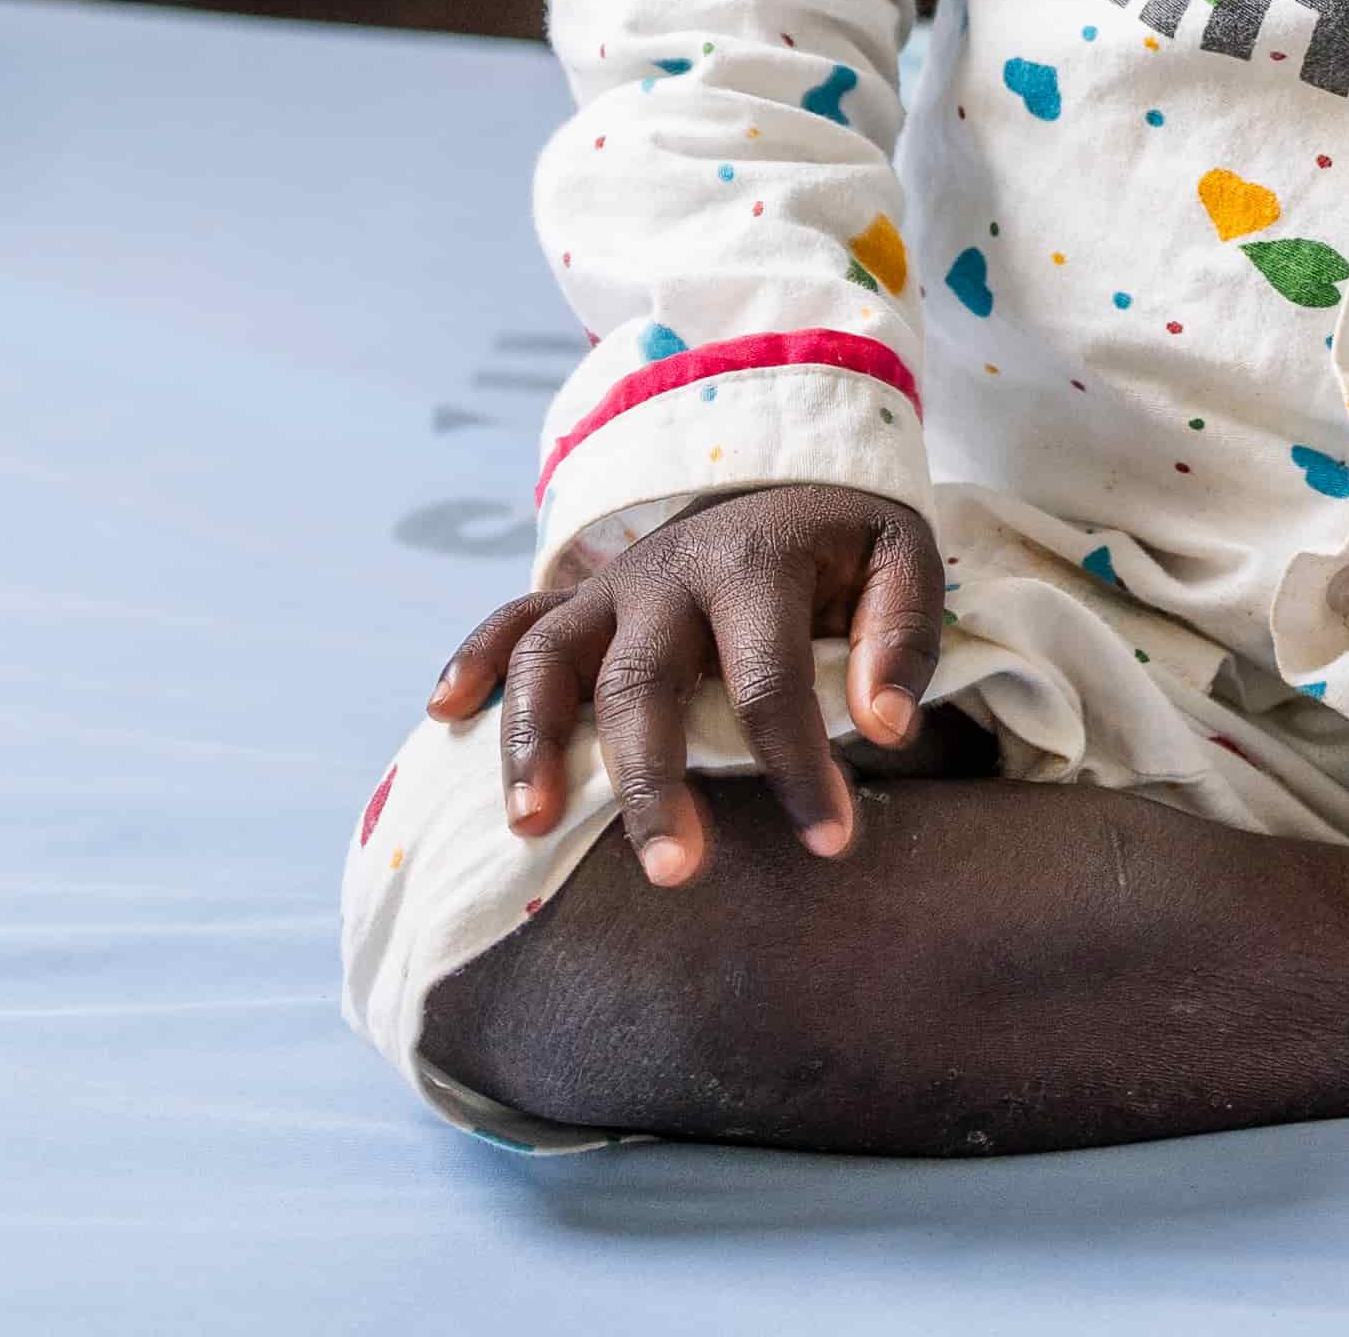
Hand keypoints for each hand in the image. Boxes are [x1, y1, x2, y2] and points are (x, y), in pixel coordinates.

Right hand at [420, 480, 944, 885]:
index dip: (801, 766)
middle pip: (643, 683)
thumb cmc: (846, 549)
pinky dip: (472, 658)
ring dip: (533, 741)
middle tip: (674, 873)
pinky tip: (444, 714)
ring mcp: (612, 586)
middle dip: (654, 783)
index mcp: (756, 563)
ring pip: (551, 658)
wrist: (790, 475)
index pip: (773, 681)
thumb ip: (903, 639)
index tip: (833, 843)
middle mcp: (669, 572)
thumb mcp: (902, 560)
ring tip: (532, 827)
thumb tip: (887, 727)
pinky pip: (511, 620)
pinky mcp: (580, 596)